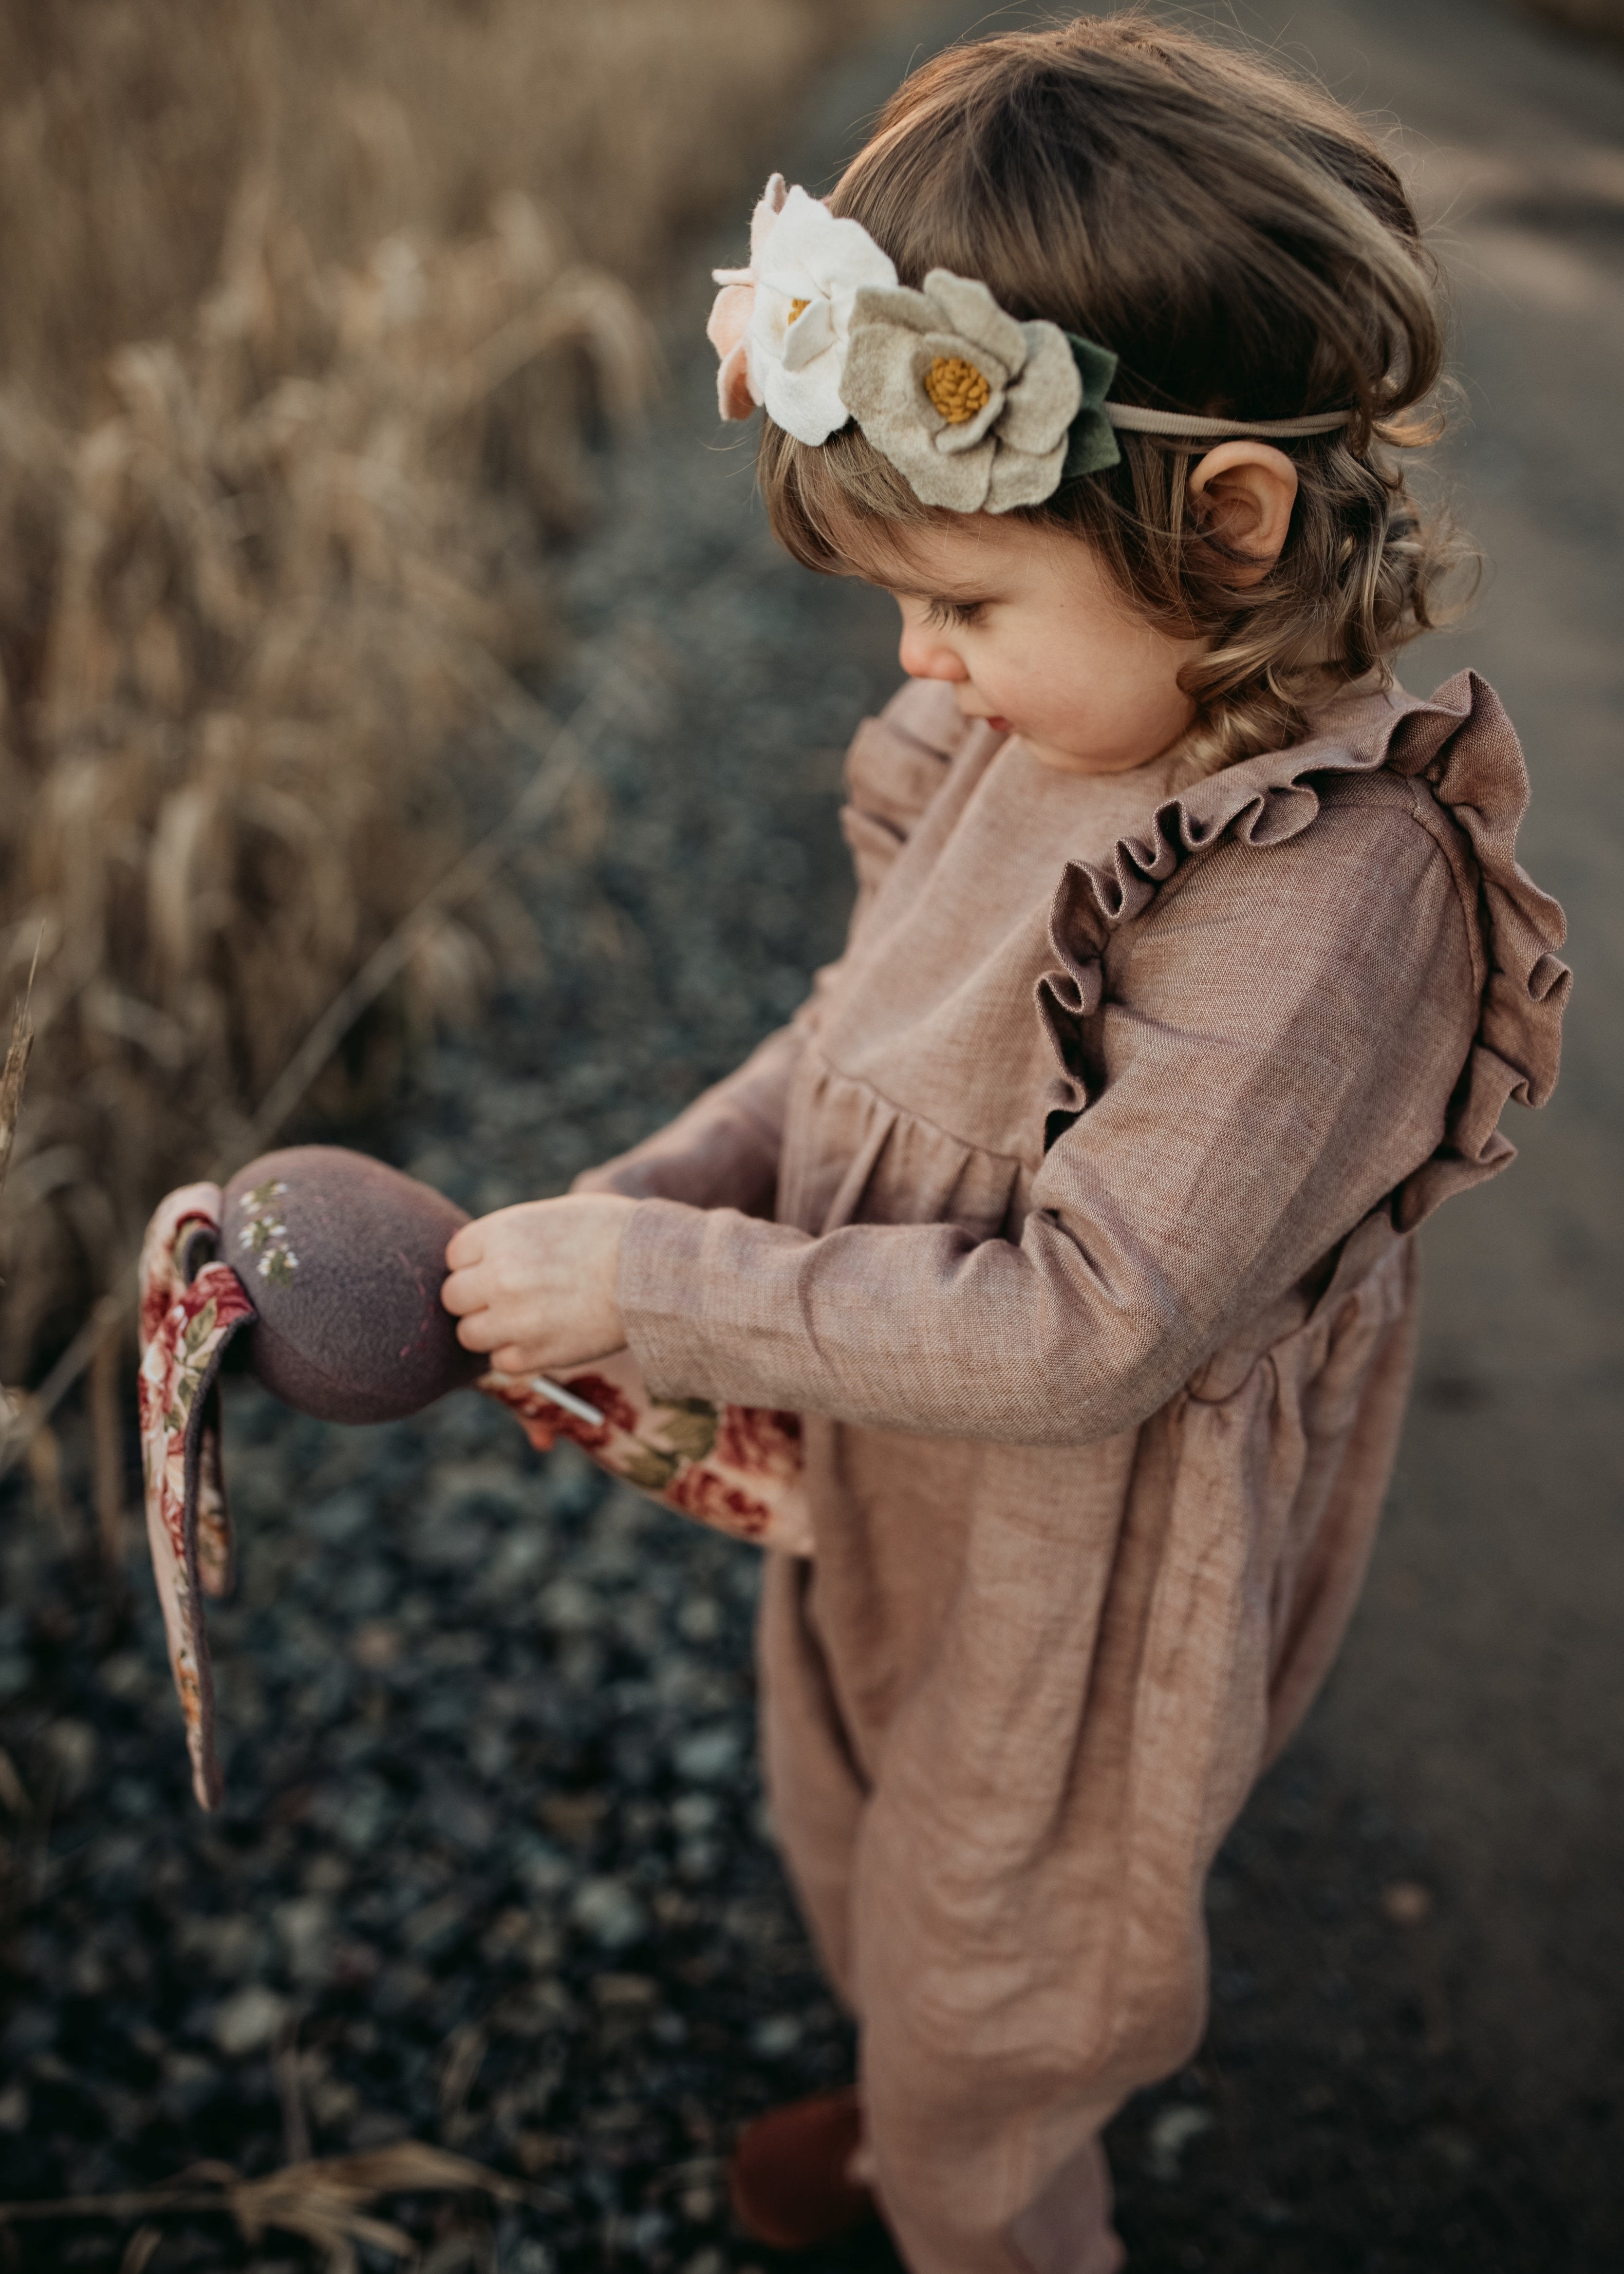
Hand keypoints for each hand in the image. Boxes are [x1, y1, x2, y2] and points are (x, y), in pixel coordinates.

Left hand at [442, 1194, 635, 1374]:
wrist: (658, 1272)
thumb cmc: (612, 1234)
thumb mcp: (553, 1215)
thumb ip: (509, 1237)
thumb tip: (479, 1261)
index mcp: (500, 1233)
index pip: (455, 1256)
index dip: (478, 1263)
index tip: (503, 1266)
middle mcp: (498, 1275)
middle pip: (454, 1296)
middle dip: (477, 1298)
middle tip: (510, 1297)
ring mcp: (514, 1318)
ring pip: (469, 1334)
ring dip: (491, 1329)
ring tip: (526, 1319)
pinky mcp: (535, 1354)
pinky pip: (501, 1361)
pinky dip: (518, 1354)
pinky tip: (546, 1335)